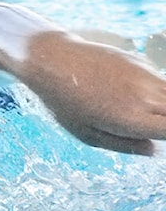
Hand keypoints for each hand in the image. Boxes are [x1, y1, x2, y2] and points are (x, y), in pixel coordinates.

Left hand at [20, 32, 165, 154]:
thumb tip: (152, 150)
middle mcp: (145, 96)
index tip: (158, 139)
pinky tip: (137, 97)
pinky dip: (159, 92)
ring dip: (164, 107)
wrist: (56, 60)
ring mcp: (146, 76)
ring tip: (143, 114)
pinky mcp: (142, 62)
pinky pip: (162, 80)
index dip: (165, 136)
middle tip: (150, 126)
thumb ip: (123, 144)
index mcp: (130, 119)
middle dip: (165, 123)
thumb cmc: (65, 102)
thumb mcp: (87, 134)